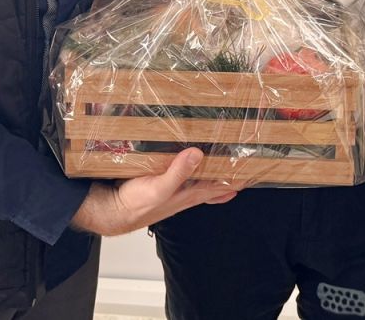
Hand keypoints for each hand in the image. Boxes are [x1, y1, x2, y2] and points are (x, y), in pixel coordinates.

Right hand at [70, 147, 238, 235]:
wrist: (111, 210)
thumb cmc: (135, 204)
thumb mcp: (158, 188)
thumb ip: (178, 173)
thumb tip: (197, 155)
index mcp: (188, 194)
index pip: (219, 186)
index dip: (236, 180)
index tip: (252, 172)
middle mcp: (183, 192)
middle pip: (212, 183)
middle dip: (228, 176)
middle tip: (243, 166)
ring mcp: (172, 188)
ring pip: (197, 178)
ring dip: (210, 171)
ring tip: (222, 161)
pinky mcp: (160, 181)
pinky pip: (180, 172)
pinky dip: (188, 167)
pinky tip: (186, 160)